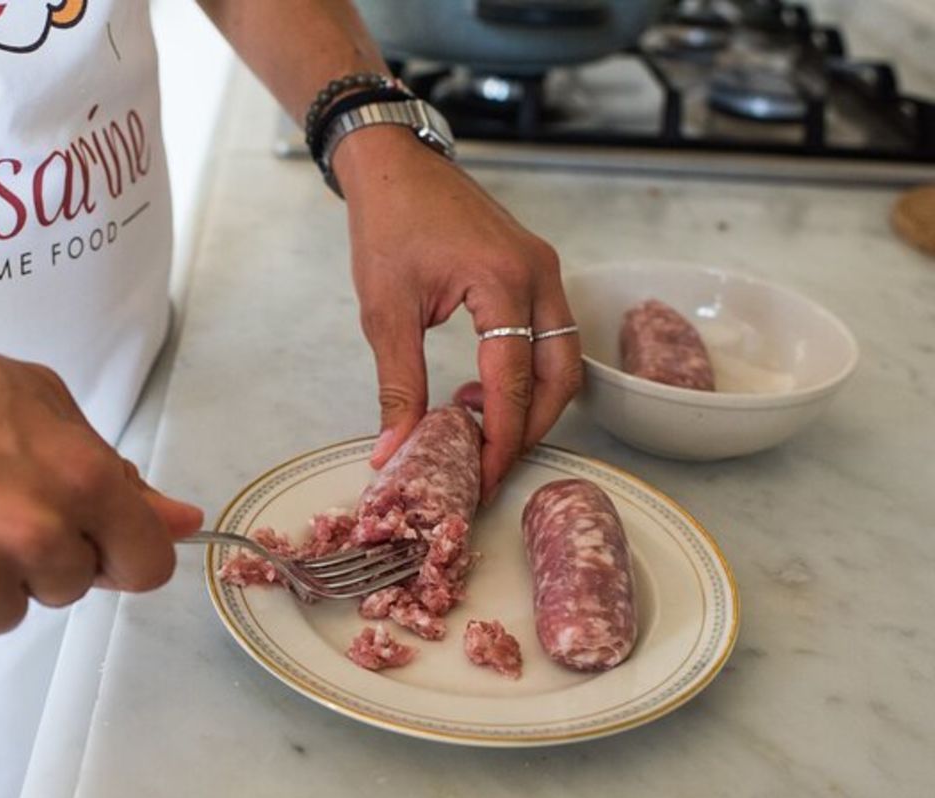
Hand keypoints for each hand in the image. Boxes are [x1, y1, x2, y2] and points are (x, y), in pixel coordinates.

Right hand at [0, 320, 202, 646]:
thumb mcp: (40, 403)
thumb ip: (117, 474)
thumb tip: (182, 522)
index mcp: (78, 484)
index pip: (146, 566)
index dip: (123, 549)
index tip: (96, 536)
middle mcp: (29, 542)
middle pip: (71, 587)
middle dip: (44, 551)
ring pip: (4, 611)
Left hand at [334, 126, 582, 501]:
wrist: (395, 166)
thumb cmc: (388, 224)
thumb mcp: (385, 312)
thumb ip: (398, 386)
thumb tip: (395, 450)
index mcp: (503, 282)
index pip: (513, 383)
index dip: (499, 440)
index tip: (480, 480)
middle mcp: (538, 276)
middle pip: (560, 377)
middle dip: (530, 430)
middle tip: (490, 466)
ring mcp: (544, 270)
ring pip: (563, 359)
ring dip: (532, 403)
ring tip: (479, 428)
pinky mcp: (536, 270)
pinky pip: (550, 335)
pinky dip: (528, 372)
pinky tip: (481, 388)